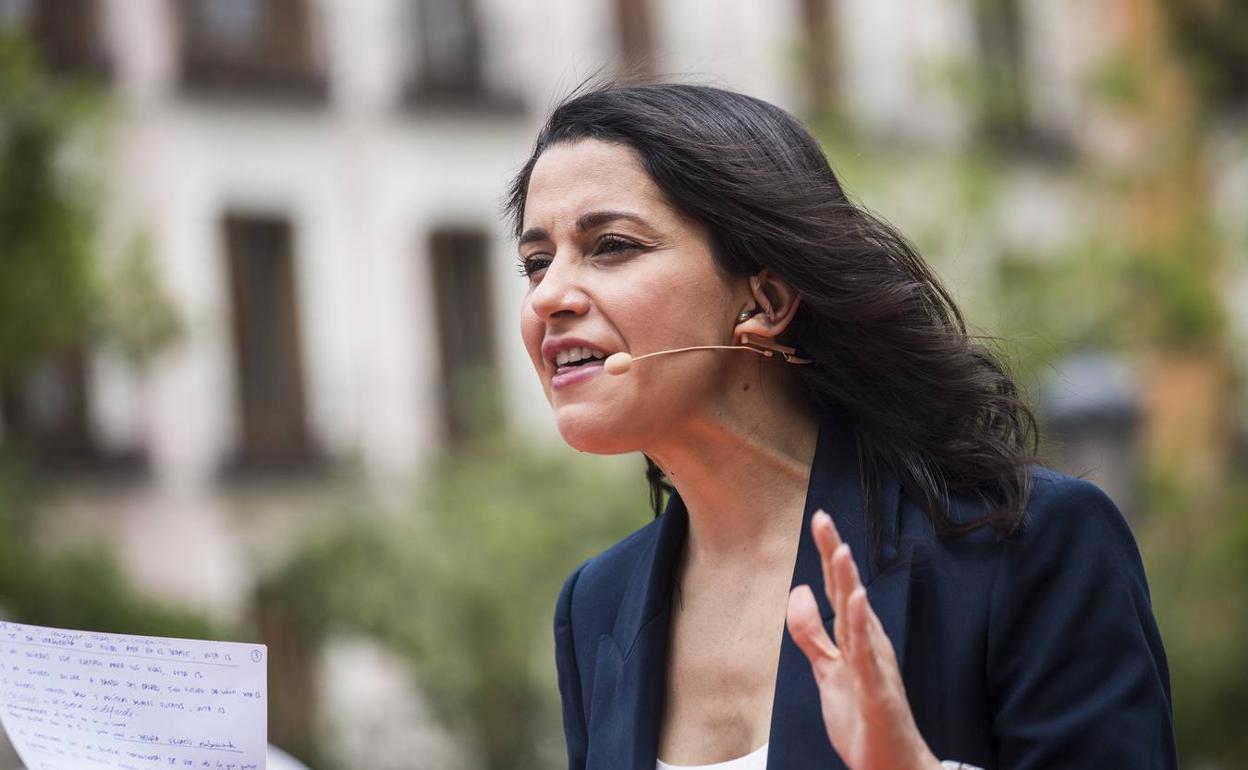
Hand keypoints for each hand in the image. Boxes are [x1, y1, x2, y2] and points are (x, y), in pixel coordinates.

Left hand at [785, 510, 940, 769]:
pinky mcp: (877, 691)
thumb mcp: (827, 670)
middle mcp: (869, 644)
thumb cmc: (865, 718)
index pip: (839, 588)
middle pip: (849, 591)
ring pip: (859, 618)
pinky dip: (862, 627)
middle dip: (836, 555)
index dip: (829, 554)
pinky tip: (858, 602)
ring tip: (840, 551)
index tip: (819, 520)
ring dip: (850, 583)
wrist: (890, 765)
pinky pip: (867, 656)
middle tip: (824, 520)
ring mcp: (875, 666)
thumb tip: (798, 592)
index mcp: (857, 637)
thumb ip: (811, 634)